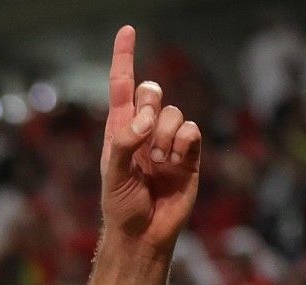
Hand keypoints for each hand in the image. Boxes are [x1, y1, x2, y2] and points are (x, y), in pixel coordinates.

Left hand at [99, 26, 202, 256]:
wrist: (143, 233)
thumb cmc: (120, 205)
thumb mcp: (113, 175)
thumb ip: (124, 143)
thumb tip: (144, 118)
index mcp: (119, 130)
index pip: (121, 86)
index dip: (125, 57)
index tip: (128, 30)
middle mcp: (144, 130)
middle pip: (152, 93)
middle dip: (148, 105)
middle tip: (142, 133)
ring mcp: (168, 141)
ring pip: (175, 113)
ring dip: (164, 138)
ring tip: (156, 164)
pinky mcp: (190, 153)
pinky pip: (192, 130)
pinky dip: (182, 145)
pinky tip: (174, 164)